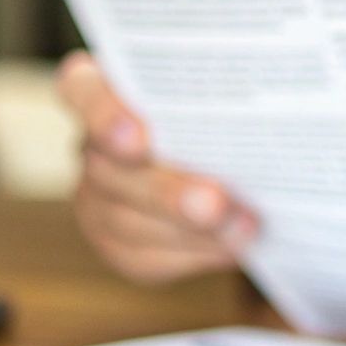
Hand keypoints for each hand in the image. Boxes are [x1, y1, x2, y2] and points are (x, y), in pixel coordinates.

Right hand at [56, 51, 255, 283]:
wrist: (224, 167)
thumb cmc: (219, 115)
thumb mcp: (217, 94)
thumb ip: (219, 94)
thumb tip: (263, 88)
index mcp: (105, 95)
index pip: (82, 91)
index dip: (102, 113)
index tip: (137, 134)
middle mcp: (94, 148)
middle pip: (111, 171)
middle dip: (168, 192)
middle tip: (215, 202)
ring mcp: (97, 199)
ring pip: (128, 222)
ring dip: (190, 230)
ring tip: (243, 228)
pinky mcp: (118, 243)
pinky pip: (145, 257)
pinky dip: (193, 254)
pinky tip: (233, 247)